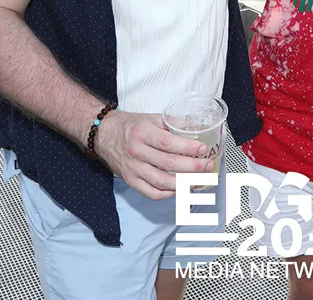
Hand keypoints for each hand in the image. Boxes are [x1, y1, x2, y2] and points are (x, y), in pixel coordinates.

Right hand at [93, 111, 215, 199]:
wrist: (104, 134)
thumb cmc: (131, 126)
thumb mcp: (151, 118)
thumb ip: (173, 123)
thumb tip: (196, 127)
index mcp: (143, 133)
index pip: (168, 143)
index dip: (188, 147)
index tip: (203, 149)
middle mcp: (137, 151)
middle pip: (168, 164)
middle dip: (192, 167)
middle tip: (208, 167)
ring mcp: (133, 168)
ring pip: (161, 182)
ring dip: (183, 184)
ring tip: (199, 181)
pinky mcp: (130, 180)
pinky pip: (151, 193)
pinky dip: (167, 194)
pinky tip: (179, 189)